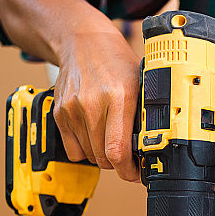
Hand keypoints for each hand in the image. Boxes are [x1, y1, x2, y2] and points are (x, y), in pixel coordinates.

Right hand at [53, 30, 139, 181]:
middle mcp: (93, 104)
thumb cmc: (116, 62)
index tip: (137, 173)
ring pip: (90, 156)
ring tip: (111, 140)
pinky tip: (94, 136)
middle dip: (119, 164)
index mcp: (119, 97)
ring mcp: (73, 109)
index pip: (118, 151)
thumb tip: (154, 148)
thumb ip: (145, 115)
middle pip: (104, 158)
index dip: (129, 170)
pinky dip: (85, 150)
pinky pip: (73, 150)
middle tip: (128, 157)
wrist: (83, 42)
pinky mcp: (59, 113)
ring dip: (102, 156)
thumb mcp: (141, 83)